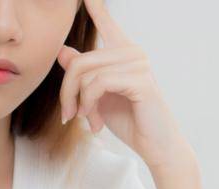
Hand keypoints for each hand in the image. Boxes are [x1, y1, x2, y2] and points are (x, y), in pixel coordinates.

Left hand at [56, 0, 193, 174]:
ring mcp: (138, 64)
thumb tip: (63, 51)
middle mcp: (133, 52)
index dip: (96, 7)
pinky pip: (98, 84)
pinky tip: (96, 122)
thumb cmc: (130, 120)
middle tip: (68, 115)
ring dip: (79, 103)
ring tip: (87, 120)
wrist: (156, 146)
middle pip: (79, 62)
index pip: (107, 24)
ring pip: (85, 74)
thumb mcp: (98, 96)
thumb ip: (83, 73)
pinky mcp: (140, 80)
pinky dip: (90, 105)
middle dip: (67, 92)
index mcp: (124, 53)